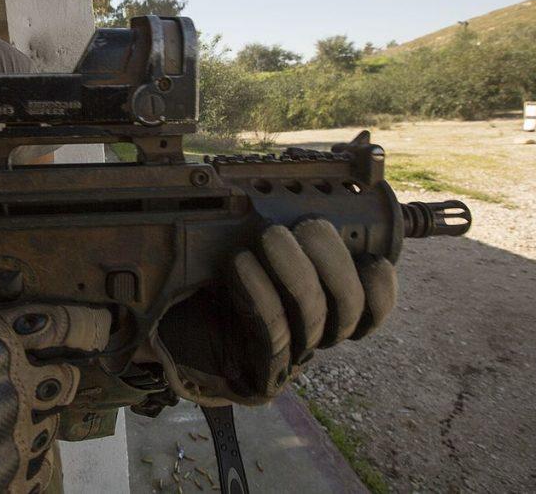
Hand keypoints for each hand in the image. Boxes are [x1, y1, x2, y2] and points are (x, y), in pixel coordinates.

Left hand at [149, 218, 396, 405]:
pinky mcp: (257, 376)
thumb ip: (280, 214)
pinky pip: (271, 333)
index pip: (370, 308)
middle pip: (348, 310)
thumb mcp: (242, 235)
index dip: (380, 286)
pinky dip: (261, 294)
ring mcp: (286, 359)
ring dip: (295, 272)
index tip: (374, 256)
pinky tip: (241, 264)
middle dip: (335, 263)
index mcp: (318, 304)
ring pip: (313, 319)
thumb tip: (333, 160)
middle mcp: (309, 334)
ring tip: (270, 235)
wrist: (156, 319)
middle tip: (310, 224)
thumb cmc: (201, 274)